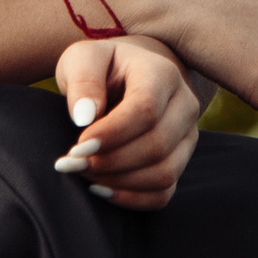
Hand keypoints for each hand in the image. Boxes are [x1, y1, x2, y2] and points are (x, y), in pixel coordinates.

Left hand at [51, 35, 205, 212]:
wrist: (129, 75)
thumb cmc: (102, 67)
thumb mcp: (84, 59)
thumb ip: (83, 80)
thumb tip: (85, 117)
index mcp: (162, 73)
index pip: (145, 110)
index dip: (111, 134)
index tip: (76, 147)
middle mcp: (184, 105)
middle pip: (156, 146)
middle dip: (110, 162)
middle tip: (70, 163)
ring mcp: (187, 136)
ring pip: (164, 173)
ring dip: (118, 181)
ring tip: (83, 173)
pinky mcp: (180, 161)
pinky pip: (163, 193)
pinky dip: (131, 198)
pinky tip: (100, 188)